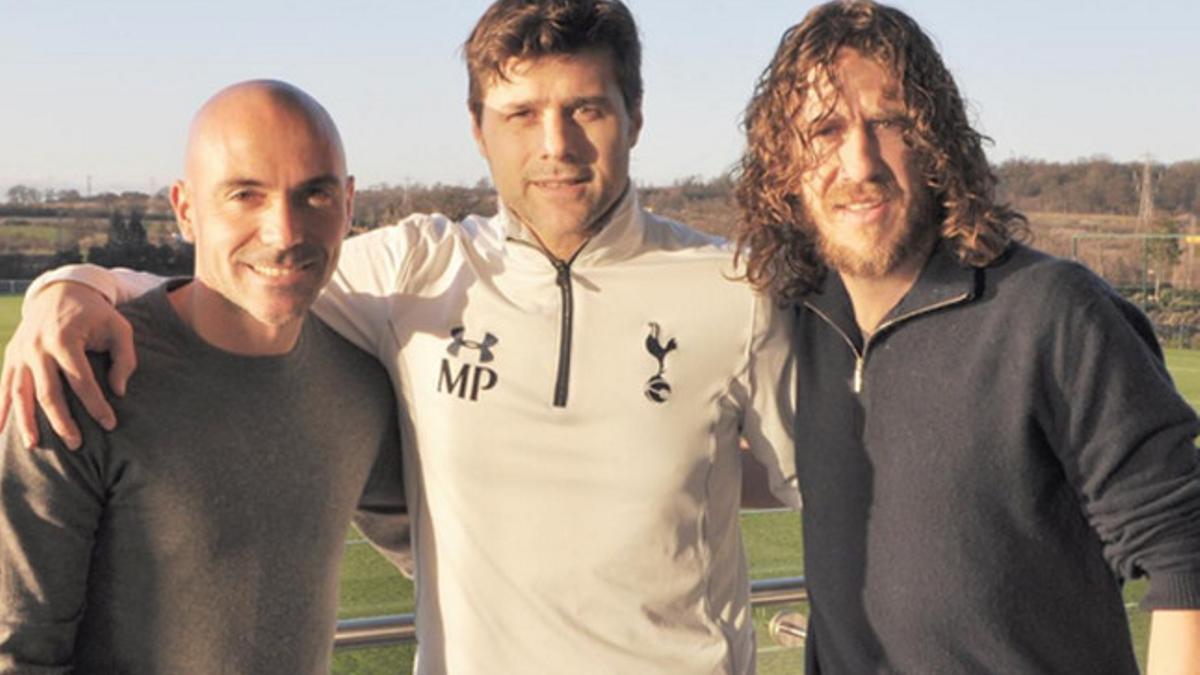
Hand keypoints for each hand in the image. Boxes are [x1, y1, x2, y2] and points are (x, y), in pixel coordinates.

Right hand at [0, 281, 136, 449]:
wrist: (60, 291)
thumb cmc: (96, 314)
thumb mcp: (119, 328)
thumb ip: (125, 359)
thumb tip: (119, 392)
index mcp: (65, 339)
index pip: (81, 381)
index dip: (96, 405)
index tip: (110, 424)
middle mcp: (37, 347)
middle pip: (47, 392)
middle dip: (61, 421)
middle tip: (76, 444)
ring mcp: (20, 352)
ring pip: (19, 393)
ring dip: (25, 422)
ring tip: (33, 446)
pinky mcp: (11, 356)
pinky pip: (4, 386)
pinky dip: (0, 409)